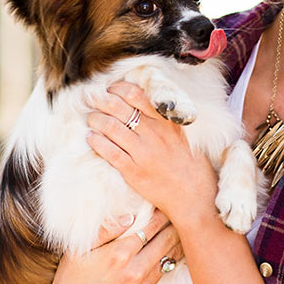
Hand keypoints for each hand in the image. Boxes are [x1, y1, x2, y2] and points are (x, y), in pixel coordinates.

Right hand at [39, 209, 184, 283]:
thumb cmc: (70, 280)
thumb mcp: (79, 250)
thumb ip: (105, 231)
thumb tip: (130, 217)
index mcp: (118, 254)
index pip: (150, 227)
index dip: (161, 213)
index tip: (165, 203)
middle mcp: (134, 270)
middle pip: (167, 240)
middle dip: (175, 224)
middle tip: (181, 212)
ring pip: (169, 257)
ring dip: (177, 241)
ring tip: (182, 227)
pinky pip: (164, 272)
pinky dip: (171, 258)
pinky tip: (173, 248)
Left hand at [85, 82, 218, 223]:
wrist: (192, 194)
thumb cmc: (187, 163)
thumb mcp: (180, 133)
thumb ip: (163, 117)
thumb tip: (140, 100)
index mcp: (165, 121)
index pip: (135, 95)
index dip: (117, 89)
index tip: (110, 90)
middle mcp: (153, 134)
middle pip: (118, 107)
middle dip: (101, 101)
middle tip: (93, 100)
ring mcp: (142, 153)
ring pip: (110, 127)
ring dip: (95, 120)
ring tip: (91, 119)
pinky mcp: (133, 171)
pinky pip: (108, 152)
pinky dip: (96, 142)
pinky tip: (91, 138)